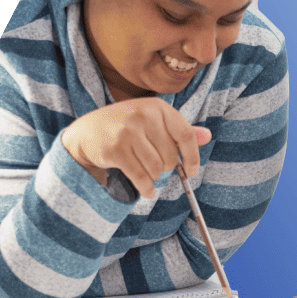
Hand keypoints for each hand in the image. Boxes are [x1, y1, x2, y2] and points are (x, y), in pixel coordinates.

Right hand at [61, 98, 211, 197]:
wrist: (88, 131)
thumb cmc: (127, 126)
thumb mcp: (154, 120)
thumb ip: (179, 129)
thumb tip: (208, 136)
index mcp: (158, 107)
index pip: (186, 134)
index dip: (193, 156)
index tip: (192, 170)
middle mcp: (143, 115)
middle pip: (170, 155)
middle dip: (168, 168)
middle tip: (159, 168)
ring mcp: (128, 132)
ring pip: (156, 168)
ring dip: (155, 177)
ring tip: (149, 173)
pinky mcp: (115, 150)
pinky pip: (140, 177)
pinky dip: (146, 188)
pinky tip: (147, 190)